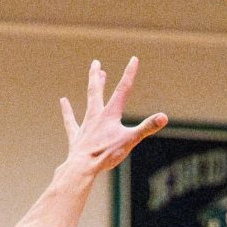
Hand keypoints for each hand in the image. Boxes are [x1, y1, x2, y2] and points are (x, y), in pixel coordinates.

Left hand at [60, 57, 166, 173]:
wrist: (82, 167)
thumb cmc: (106, 154)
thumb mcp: (130, 140)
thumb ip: (147, 127)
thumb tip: (163, 117)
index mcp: (110, 115)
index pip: (123, 90)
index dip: (129, 74)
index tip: (133, 59)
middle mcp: (96, 116)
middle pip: (96, 91)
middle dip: (98, 77)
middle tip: (96, 63)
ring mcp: (86, 125)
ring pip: (88, 102)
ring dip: (92, 87)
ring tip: (93, 76)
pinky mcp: (77, 137)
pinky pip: (71, 121)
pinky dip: (67, 111)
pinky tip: (63, 101)